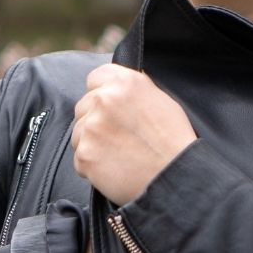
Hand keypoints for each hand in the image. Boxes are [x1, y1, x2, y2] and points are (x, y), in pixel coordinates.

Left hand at [71, 64, 195, 205]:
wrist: (174, 175)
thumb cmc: (173, 140)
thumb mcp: (160, 99)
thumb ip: (133, 89)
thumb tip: (117, 87)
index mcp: (124, 82)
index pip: (95, 78)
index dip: (102, 93)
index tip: (109, 107)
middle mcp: (104, 99)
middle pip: (84, 106)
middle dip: (95, 120)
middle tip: (118, 136)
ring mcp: (92, 127)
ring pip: (79, 133)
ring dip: (92, 143)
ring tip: (119, 154)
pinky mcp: (85, 154)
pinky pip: (79, 159)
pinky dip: (92, 166)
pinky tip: (114, 168)